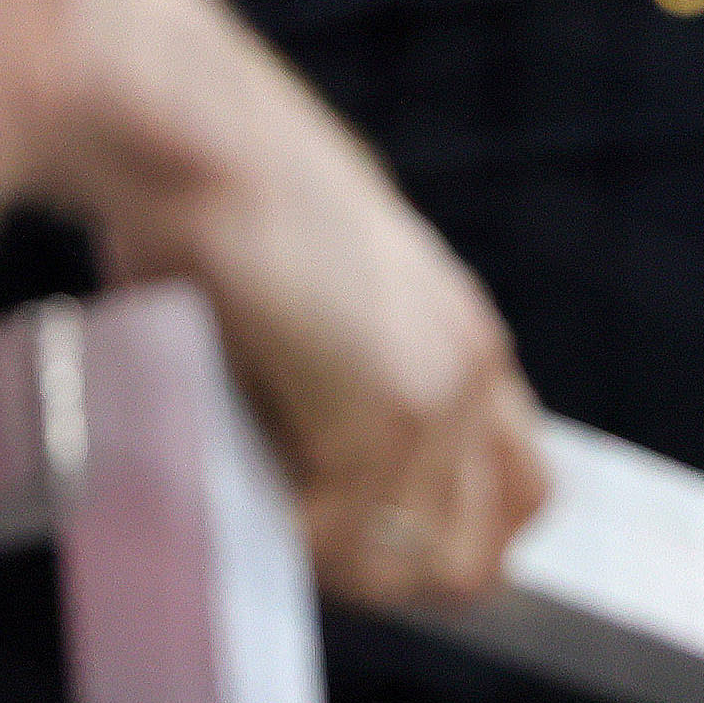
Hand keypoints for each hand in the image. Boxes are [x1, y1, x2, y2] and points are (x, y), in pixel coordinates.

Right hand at [34, 0, 549, 604]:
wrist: (183, 132)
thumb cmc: (204, 211)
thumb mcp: (302, 306)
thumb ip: (331, 391)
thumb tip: (297, 493)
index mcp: (464, 339)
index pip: (520, 497)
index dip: (442, 542)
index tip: (355, 544)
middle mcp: (473, 368)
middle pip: (471, 558)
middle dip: (381, 569)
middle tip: (287, 524)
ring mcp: (439, 395)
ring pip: (404, 565)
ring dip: (324, 557)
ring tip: (248, 484)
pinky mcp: (387, 413)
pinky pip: (338, 542)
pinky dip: (278, 533)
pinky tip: (229, 462)